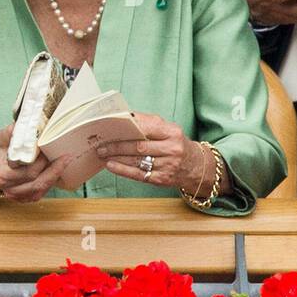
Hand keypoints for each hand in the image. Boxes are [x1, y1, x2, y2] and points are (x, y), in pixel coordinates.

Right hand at [0, 124, 71, 202]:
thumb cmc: (3, 150)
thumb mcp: (3, 137)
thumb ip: (12, 132)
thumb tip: (21, 125)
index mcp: (3, 175)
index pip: (27, 170)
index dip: (41, 161)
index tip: (52, 150)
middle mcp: (10, 189)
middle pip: (37, 181)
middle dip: (53, 167)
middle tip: (65, 154)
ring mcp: (19, 196)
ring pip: (42, 188)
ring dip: (56, 174)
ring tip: (67, 160)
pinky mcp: (28, 198)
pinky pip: (44, 191)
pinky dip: (52, 180)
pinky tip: (60, 169)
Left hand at [95, 113, 211, 194]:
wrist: (195, 166)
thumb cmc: (175, 144)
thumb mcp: (168, 130)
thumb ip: (149, 124)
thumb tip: (123, 117)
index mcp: (172, 132)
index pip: (146, 127)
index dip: (127, 127)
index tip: (110, 126)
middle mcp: (171, 149)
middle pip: (139, 146)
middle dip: (117, 145)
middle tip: (101, 144)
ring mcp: (167, 166)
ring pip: (137, 161)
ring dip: (116, 157)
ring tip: (102, 153)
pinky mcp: (162, 179)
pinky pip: (138, 174)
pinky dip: (122, 170)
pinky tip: (111, 165)